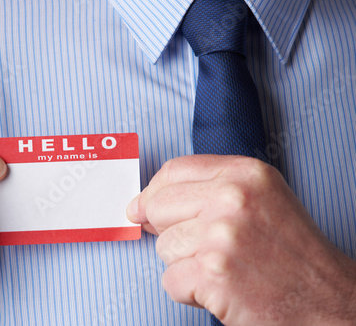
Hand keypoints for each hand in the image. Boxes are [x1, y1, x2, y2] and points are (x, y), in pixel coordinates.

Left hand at [127, 155, 355, 324]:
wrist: (327, 299)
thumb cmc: (291, 251)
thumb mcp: (260, 198)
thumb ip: (207, 189)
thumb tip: (143, 203)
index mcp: (244, 173)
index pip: (173, 171)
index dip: (153, 192)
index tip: (143, 207)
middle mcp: (232, 198)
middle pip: (158, 206)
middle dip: (168, 231)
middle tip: (198, 246)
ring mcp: (222, 235)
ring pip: (163, 247)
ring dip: (184, 264)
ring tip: (222, 267)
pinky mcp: (214, 273)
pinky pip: (170, 280)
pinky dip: (188, 291)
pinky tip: (219, 288)